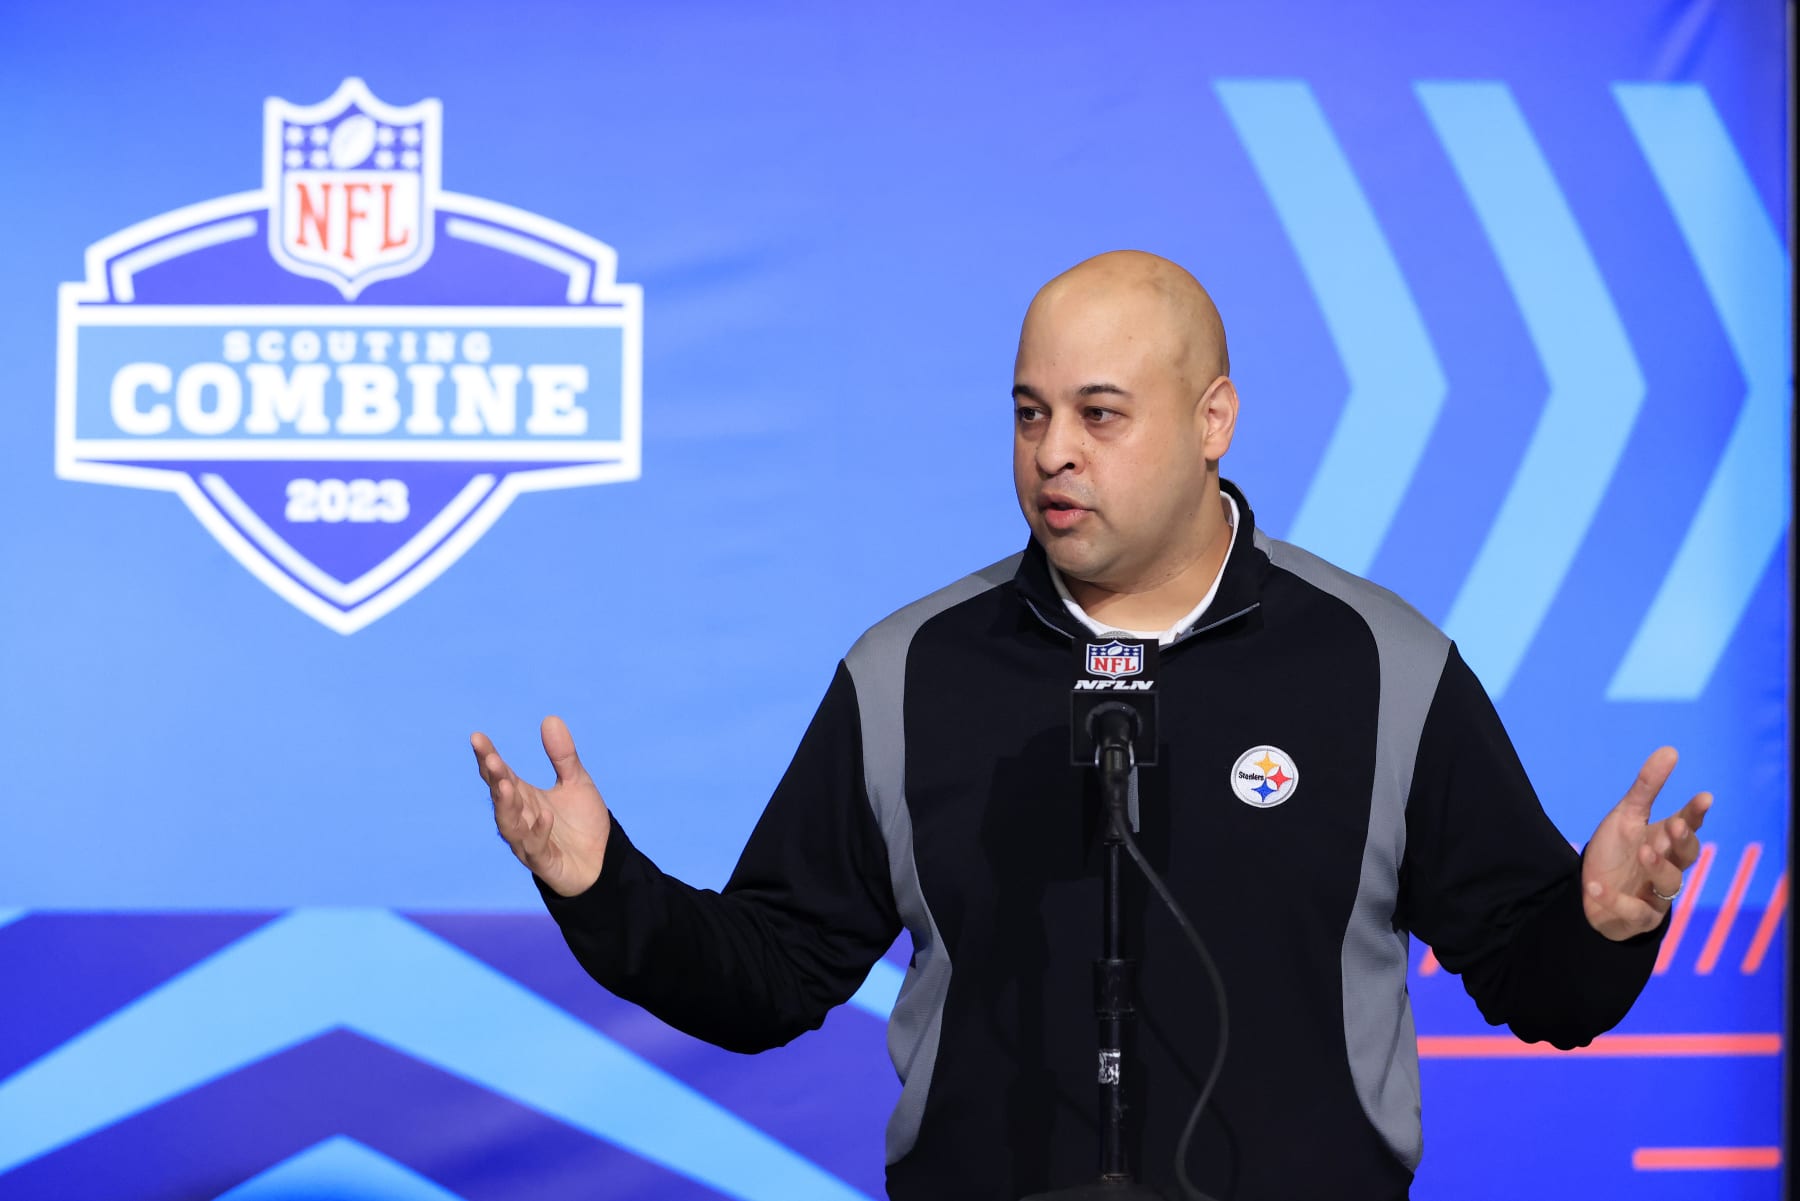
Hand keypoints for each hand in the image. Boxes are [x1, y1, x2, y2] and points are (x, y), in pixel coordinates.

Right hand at [472, 716, 610, 897]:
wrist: (602, 861)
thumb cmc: (582, 822)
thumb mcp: (576, 783)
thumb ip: (563, 755)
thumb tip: (550, 718)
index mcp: (524, 797)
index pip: (500, 775)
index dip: (488, 757)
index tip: (477, 737)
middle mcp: (521, 818)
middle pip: (501, 796)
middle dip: (495, 778)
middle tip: (492, 759)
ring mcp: (528, 841)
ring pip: (509, 825)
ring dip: (506, 806)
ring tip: (505, 785)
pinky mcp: (543, 862)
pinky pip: (535, 848)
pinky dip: (538, 832)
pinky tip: (545, 816)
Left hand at [1580, 746, 1711, 940]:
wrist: (1588, 895)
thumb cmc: (1615, 853)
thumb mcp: (1626, 817)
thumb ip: (1647, 788)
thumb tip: (1671, 750)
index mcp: (1664, 842)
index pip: (1686, 826)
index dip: (1695, 814)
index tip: (1704, 797)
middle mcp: (1666, 868)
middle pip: (1687, 856)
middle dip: (1682, 842)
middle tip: (1674, 825)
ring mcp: (1655, 895)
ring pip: (1670, 884)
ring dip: (1657, 866)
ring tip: (1642, 851)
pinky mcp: (1639, 918)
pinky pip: (1633, 911)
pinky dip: (1614, 899)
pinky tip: (1594, 885)